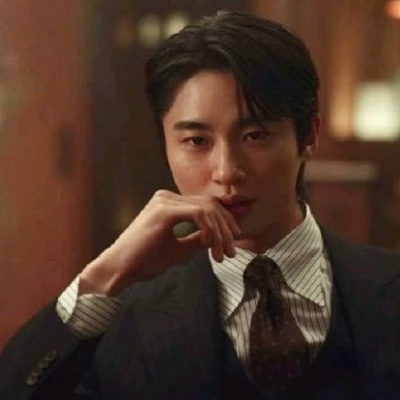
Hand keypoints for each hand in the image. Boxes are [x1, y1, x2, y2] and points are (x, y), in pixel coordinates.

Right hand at [80, 190, 240, 294]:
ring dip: (220, 232)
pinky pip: (200, 214)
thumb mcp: (180, 249)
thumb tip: (217, 236)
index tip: (232, 242)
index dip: (224, 222)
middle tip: (232, 251)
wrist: (119, 269)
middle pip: (210, 204)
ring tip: (224, 254)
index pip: (205, 205)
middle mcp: (167, 197)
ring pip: (208, 209)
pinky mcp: (164, 210)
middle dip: (226, 227)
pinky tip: (212, 246)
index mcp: (169, 204)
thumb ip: (198, 238)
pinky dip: (211, 230)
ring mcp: (165, 201)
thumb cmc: (145, 261)